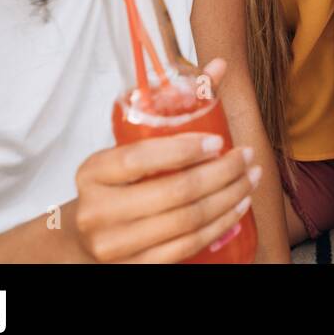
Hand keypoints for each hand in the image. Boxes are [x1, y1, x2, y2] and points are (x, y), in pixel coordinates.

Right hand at [73, 58, 262, 262]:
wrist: (84, 237)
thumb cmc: (117, 183)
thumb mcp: (129, 145)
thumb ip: (174, 105)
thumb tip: (218, 65)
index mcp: (92, 172)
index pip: (139, 158)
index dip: (183, 150)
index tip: (218, 142)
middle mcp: (98, 211)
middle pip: (174, 193)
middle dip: (222, 174)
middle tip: (247, 158)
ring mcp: (114, 245)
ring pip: (187, 223)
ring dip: (229, 200)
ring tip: (249, 180)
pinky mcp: (133, 269)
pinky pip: (186, 249)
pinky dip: (218, 227)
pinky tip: (237, 208)